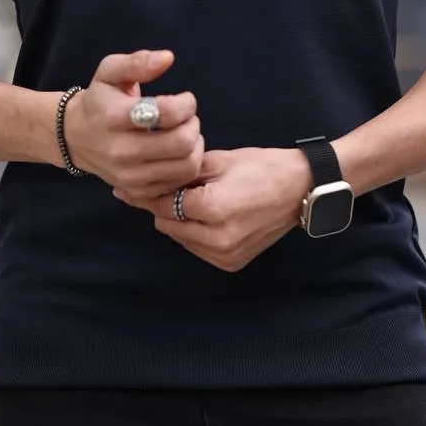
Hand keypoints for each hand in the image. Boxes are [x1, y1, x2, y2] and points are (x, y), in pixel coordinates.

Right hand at [63, 50, 202, 198]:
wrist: (76, 137)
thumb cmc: (99, 99)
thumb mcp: (111, 71)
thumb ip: (138, 62)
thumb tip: (168, 58)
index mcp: (115, 117)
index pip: (167, 113)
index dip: (186, 103)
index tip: (185, 98)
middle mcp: (121, 151)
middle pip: (182, 143)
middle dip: (194, 125)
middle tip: (188, 117)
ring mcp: (129, 176)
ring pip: (186, 165)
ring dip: (195, 146)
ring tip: (184, 133)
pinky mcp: (137, 191)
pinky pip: (179, 183)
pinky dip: (187, 165)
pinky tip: (176, 151)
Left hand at [114, 147, 312, 271]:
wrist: (299, 189)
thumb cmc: (261, 167)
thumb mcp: (218, 161)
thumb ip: (180, 174)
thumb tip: (146, 181)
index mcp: (213, 209)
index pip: (163, 204)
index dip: (146, 192)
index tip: (126, 185)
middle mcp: (217, 239)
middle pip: (166, 223)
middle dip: (163, 205)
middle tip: (164, 187)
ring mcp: (225, 255)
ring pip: (179, 238)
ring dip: (178, 220)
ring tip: (190, 198)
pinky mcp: (231, 263)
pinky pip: (197, 248)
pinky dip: (194, 232)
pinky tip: (204, 214)